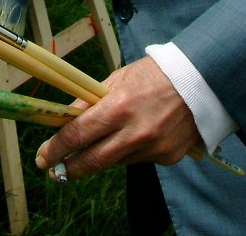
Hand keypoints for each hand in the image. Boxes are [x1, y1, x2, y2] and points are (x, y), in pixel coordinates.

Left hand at [34, 56, 199, 180]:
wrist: (202, 80)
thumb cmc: (155, 74)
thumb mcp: (119, 79)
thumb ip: (91, 100)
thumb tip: (65, 118)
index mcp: (119, 107)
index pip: (78, 134)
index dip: (56, 149)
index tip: (43, 156)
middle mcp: (135, 132)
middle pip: (93, 161)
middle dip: (70, 168)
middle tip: (55, 171)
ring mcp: (153, 148)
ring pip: (116, 161)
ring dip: (105, 153)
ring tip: (110, 136)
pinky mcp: (168, 157)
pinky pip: (139, 159)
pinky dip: (132, 150)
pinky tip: (141, 132)